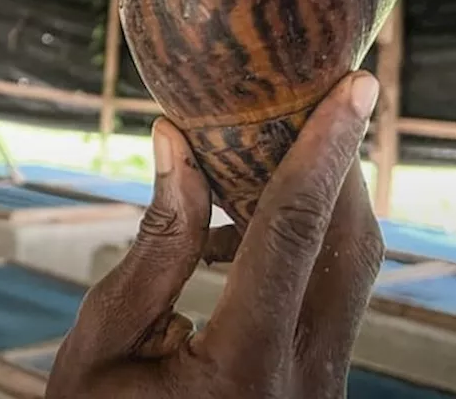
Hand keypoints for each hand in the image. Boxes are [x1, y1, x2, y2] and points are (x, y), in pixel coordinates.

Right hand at [46, 71, 384, 398]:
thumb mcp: (102, 341)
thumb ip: (152, 244)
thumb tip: (177, 145)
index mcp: (244, 366)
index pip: (293, 233)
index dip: (321, 150)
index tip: (353, 87)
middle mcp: (303, 376)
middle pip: (347, 244)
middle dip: (335, 162)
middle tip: (313, 96)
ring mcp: (320, 384)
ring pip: (350, 268)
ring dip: (320, 199)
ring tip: (263, 152)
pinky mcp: (317, 380)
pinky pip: (331, 293)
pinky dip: (303, 242)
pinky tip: (239, 230)